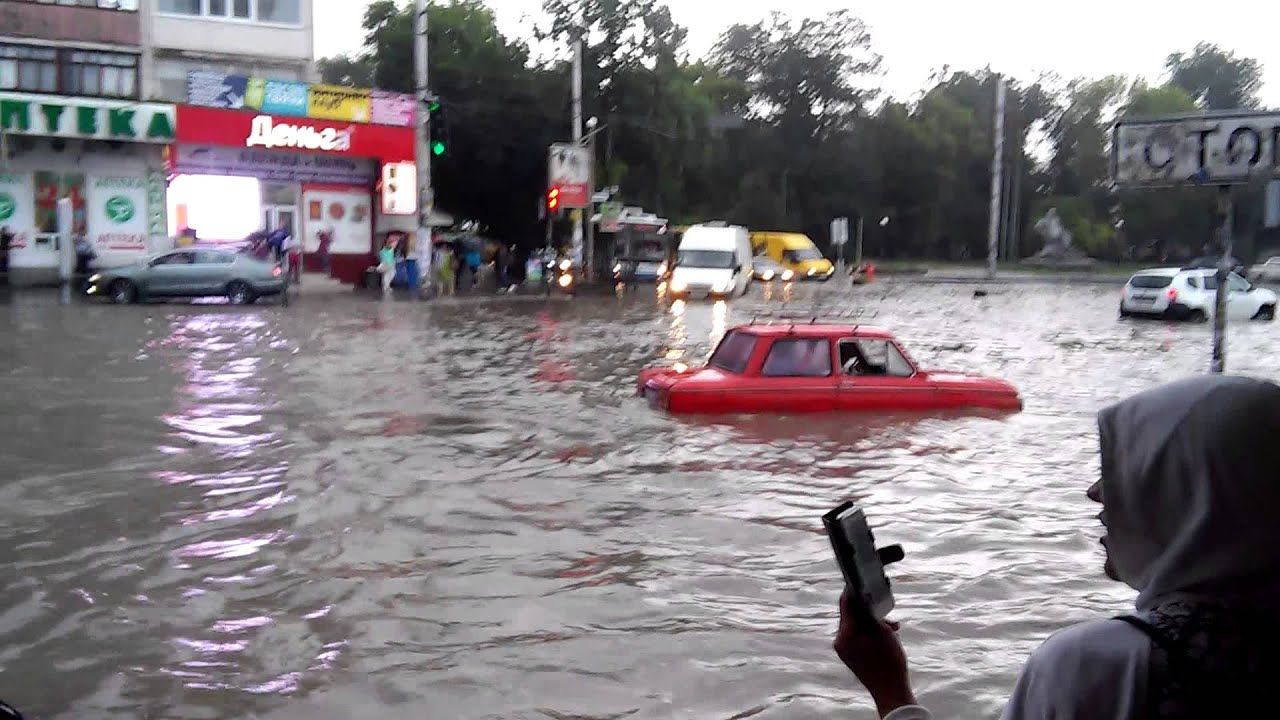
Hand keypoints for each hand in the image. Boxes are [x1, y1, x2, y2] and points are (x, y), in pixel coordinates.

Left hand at [834, 589, 915, 717]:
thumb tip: (864, 599)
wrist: (891, 692)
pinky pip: (858, 637)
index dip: (853, 590)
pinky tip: (887, 635)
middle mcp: (839, 641)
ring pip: (856, 626)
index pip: (845, 604)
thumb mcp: (883, 632)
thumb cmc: (889, 662)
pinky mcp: (850, 655)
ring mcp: (844, 650)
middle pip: (851, 615)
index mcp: (844, 634)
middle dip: (869, 610)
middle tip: (886, 611)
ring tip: (891, 627)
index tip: (861, 580)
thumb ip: (871, 613)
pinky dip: (870, 633)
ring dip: (872, 623)